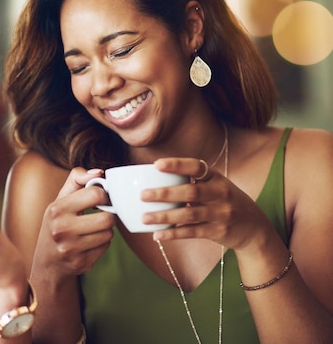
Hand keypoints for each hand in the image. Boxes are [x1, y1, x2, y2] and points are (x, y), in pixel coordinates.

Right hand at [33, 167, 114, 276]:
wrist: (46, 263)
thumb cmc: (56, 224)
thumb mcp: (59, 200)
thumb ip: (76, 180)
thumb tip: (98, 172)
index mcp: (57, 209)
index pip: (95, 194)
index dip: (103, 195)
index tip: (99, 199)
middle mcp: (62, 229)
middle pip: (107, 218)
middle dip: (107, 216)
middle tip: (100, 216)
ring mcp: (71, 248)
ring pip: (108, 234)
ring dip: (105, 231)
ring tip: (92, 230)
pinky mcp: (81, 263)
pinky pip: (105, 247)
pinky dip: (101, 244)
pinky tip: (89, 243)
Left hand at [143, 158, 274, 250]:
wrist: (255, 229)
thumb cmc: (226, 203)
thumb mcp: (217, 187)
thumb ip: (194, 182)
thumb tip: (156, 180)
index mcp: (217, 178)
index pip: (196, 166)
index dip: (176, 164)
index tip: (157, 165)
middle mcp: (221, 193)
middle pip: (190, 191)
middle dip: (165, 193)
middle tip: (143, 195)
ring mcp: (221, 213)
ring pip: (189, 214)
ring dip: (165, 216)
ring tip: (145, 218)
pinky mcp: (219, 231)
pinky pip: (192, 232)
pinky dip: (173, 234)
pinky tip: (157, 235)